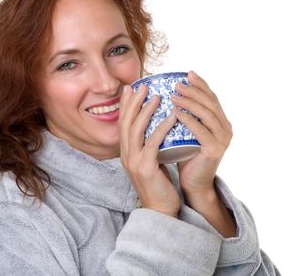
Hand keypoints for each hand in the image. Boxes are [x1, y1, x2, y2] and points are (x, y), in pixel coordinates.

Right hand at [119, 84, 180, 216]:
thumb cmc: (160, 184)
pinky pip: (152, 143)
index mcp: (126, 152)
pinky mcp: (145, 168)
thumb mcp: (151, 160)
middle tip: (143, 85)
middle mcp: (126, 155)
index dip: (126, 104)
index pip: (123, 123)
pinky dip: (161, 127)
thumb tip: (158, 125)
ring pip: (136, 130)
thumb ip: (150, 144)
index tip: (132, 88)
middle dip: (133, 102)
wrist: (160, 210)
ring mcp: (133, 162)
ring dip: (146, 110)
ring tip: (157, 95)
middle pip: (126, 122)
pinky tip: (171, 117)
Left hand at [171, 71, 232, 198]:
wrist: (193, 183)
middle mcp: (226, 128)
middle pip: (210, 103)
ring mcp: (222, 139)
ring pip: (207, 114)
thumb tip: (169, 93)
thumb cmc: (186, 156)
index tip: (188, 73)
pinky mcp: (214, 149)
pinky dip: (188, 119)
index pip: (212, 98)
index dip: (201, 84)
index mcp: (221, 122)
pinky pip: (201, 130)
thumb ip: (186, 115)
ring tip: (173, 95)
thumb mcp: (186, 131)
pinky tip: (175, 112)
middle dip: (194, 90)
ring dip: (189, 102)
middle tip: (177, 83)